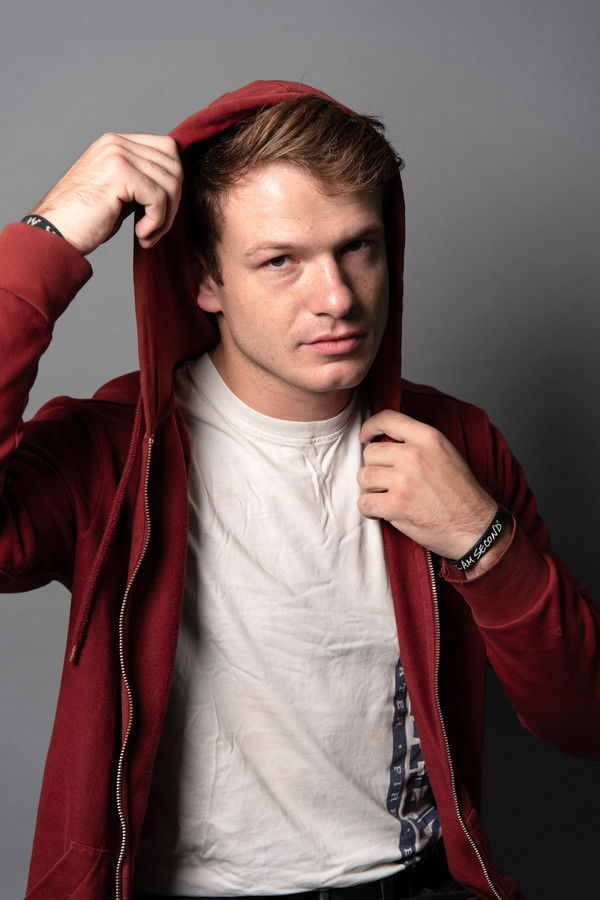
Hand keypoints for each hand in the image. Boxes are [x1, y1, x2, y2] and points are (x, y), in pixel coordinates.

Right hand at [29, 133, 182, 254]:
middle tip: (156, 228)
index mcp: (117, 143)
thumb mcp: (118, 193)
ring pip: (170, 183)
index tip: (161, 212)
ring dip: (165, 217)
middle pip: (174, 165)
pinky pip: (159, 198)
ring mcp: (117, 155)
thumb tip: (176, 185)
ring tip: (147, 234)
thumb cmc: (84, 220)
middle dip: (173, 202)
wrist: (54, 232)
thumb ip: (142, 181)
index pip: (168, 149)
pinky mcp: (119, 174)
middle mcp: (117, 143)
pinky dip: (157, 222)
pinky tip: (141, 235)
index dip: (174, 183)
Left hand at [358, 410, 503, 564]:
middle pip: (370, 453)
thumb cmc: (461, 492)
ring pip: (364, 477)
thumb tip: (384, 440)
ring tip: (389, 496)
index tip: (366, 437)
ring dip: (371, 489)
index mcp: (428, 438)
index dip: (370, 427)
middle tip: (389, 482)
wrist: (475, 526)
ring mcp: (403, 481)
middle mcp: (414, 455)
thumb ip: (417, 442)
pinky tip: (384, 511)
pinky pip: (364, 502)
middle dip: (375, 468)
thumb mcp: (446, 453)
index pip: (387, 419)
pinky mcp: (396, 506)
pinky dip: (370, 509)